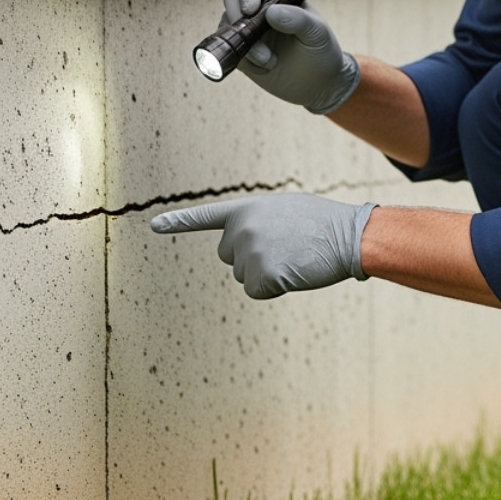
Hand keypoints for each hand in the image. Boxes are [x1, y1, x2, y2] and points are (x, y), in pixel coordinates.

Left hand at [150, 193, 376, 299]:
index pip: (206, 215)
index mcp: (246, 209)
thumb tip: (246, 247)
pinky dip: (275, 288)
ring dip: (266, 273)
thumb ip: (258, 222)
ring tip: (294, 256)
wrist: (347, 235)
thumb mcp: (284, 210)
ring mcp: (249, 252)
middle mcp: (241, 229)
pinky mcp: (261, 275)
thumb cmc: (322, 222)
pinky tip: (295, 272)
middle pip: (229, 258)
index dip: (178, 222)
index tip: (153, 225)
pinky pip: (257, 291)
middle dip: (252, 258)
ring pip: (244, 276)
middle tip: (285, 247)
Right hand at [221, 0, 359, 114]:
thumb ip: (298, 20)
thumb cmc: (322, 52)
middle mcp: (260, 9)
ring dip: (244, 44)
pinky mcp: (243, 52)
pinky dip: (244, 61)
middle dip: (237, 17)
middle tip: (253, 37)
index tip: (251, 9)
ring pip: (228, 26)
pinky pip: (230, 51)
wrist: (319, 84)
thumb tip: (271, 11)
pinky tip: (265, 69)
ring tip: (269, 61)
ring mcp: (249, 30)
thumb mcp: (318, 34)